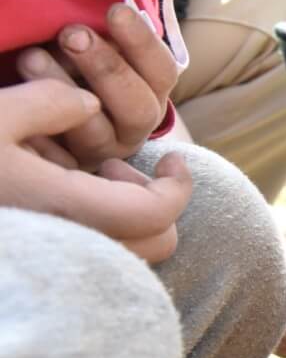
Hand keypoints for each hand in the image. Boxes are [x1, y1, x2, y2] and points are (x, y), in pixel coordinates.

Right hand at [0, 79, 191, 261]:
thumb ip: (47, 103)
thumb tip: (90, 103)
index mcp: (62, 206)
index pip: (154, 214)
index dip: (177, 186)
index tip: (174, 160)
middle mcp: (63, 242)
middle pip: (152, 244)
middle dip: (152, 202)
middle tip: (113, 167)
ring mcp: (50, 252)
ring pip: (124, 252)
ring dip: (123, 214)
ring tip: (83, 176)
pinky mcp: (36, 253)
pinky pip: (90, 252)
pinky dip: (95, 224)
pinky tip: (55, 190)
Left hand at [13, 3, 178, 166]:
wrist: (53, 115)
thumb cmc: (74, 64)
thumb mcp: (100, 45)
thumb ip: (109, 30)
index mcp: (150, 94)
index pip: (161, 71)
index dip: (142, 42)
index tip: (115, 10)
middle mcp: (132, 129)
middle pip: (137, 107)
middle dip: (106, 67)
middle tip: (71, 33)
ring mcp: (101, 153)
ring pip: (96, 134)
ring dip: (63, 93)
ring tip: (30, 57)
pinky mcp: (68, 171)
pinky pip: (57, 158)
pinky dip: (37, 131)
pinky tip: (17, 102)